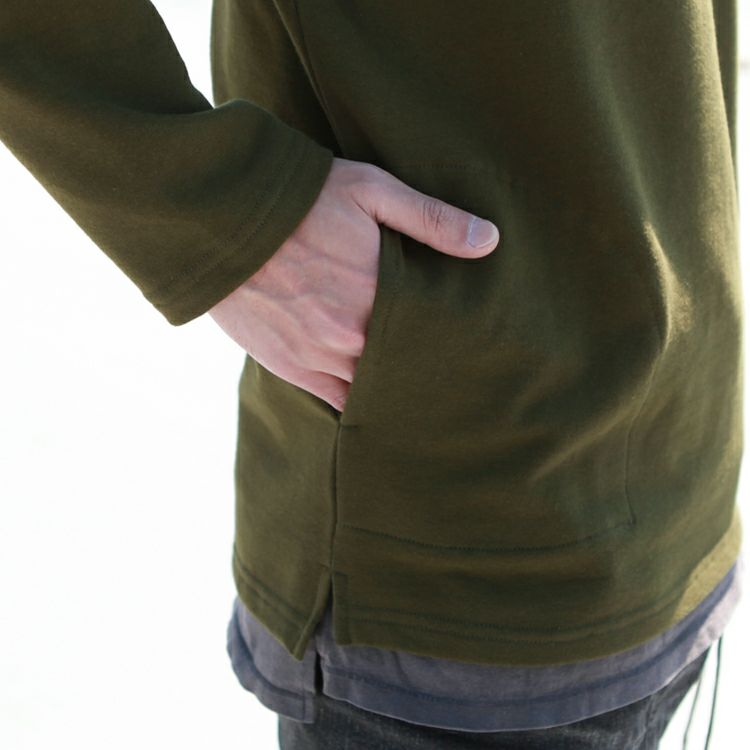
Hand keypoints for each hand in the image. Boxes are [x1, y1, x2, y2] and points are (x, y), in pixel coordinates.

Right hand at [208, 157, 499, 412]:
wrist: (220, 216)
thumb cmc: (300, 199)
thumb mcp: (371, 191)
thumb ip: (431, 219)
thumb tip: (489, 241)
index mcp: (376, 295)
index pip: (429, 337)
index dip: (448, 345)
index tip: (468, 351)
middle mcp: (349, 336)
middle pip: (402, 367)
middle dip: (422, 370)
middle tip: (449, 377)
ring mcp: (317, 357)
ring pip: (370, 390)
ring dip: (391, 390)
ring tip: (416, 394)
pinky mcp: (290, 367)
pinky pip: (335, 399)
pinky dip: (357, 402)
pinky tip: (375, 402)